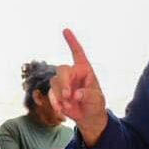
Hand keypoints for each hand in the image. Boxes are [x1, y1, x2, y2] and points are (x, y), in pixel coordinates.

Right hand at [49, 29, 107, 144]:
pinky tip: (62, 109)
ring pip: (54, 82)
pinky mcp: (56, 93)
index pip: (78, 53)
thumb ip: (88, 95)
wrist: (89, 118)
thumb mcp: (97, 100)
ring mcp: (63, 83)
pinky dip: (55, 102)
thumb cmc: (96, 105)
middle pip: (62, 70)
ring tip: (68, 106)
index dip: (72, 41)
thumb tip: (76, 94)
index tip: (65, 30)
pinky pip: (51, 94)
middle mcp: (73, 74)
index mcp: (85, 70)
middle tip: (67, 95)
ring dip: (59, 95)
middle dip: (62, 82)